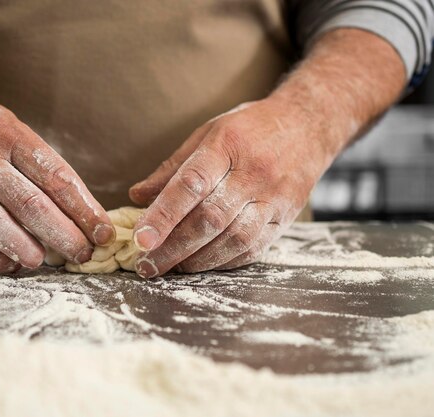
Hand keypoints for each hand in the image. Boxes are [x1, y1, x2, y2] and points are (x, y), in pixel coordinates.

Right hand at [0, 93, 114, 272]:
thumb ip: (38, 166)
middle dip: (63, 235)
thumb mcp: (11, 130)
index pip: (56, 178)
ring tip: (44, 262)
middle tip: (84, 254)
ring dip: (25, 249)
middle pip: (31, 205)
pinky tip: (10, 265)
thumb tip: (78, 213)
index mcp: (11, 137)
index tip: (103, 233)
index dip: (84, 210)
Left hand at [129, 98, 331, 277]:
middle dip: (174, 248)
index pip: (191, 185)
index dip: (163, 214)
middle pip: (210, 219)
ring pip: (233, 239)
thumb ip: (172, 168)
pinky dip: (223, 261)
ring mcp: (272, 199)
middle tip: (147, 265)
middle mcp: (252, 174)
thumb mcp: (207, 134)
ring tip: (171, 267)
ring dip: (197, 260)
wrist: (308, 127)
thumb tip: (137, 196)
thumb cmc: (249, 130)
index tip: (140, 239)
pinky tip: (202, 264)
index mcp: (226, 146)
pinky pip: (253, 249)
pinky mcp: (284, 218)